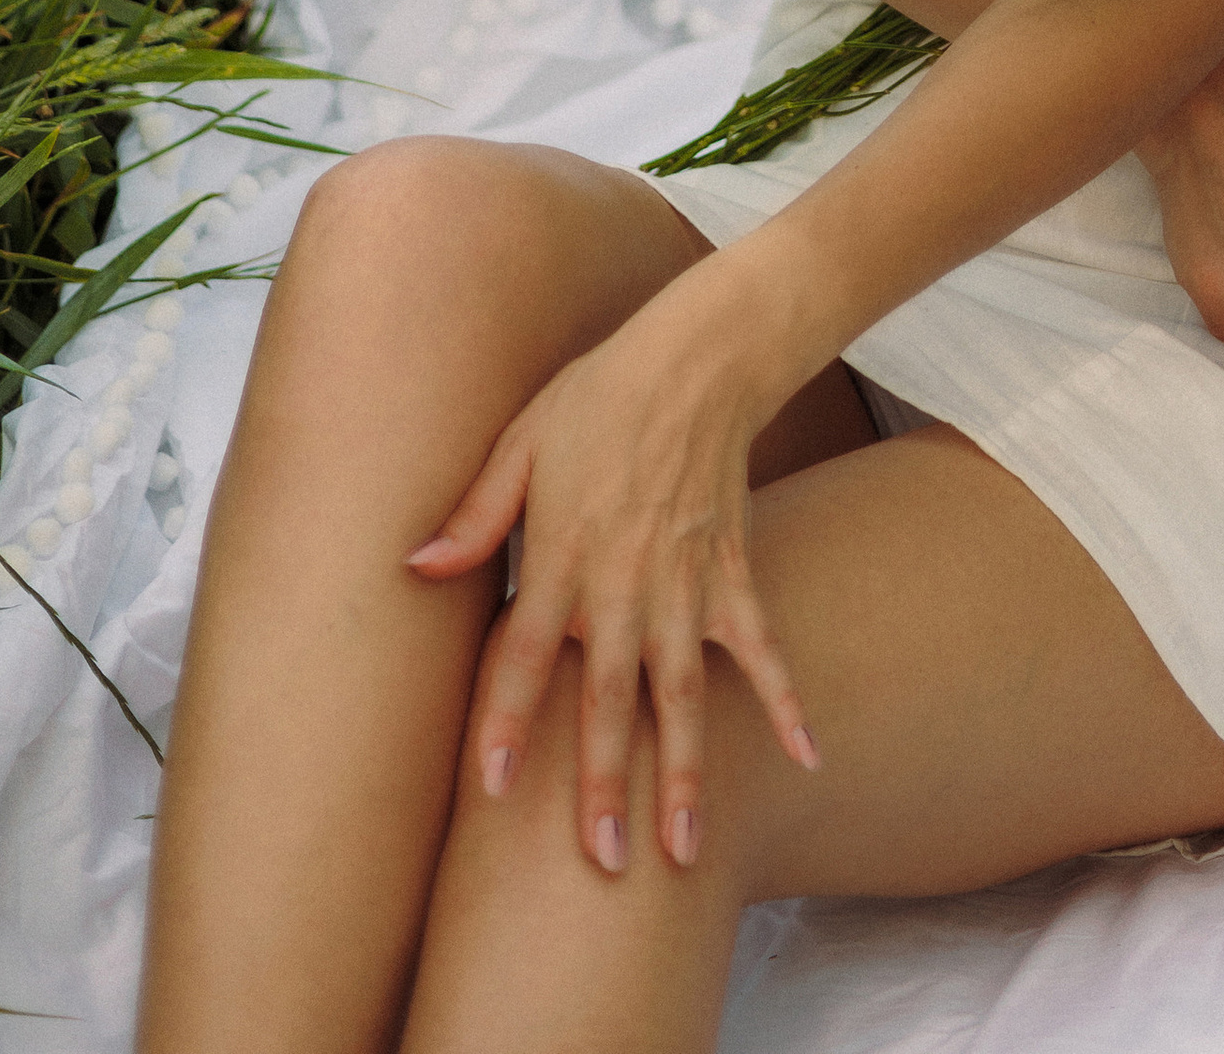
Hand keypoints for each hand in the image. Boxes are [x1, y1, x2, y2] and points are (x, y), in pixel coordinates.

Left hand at [405, 277, 819, 873]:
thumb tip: (415, 565)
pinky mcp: (731, 574)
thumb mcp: (519, 442)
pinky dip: (784, 701)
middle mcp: (625, 582)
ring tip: (683, 849)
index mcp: (564, 554)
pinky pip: (761, 648)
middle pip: (606, 697)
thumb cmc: (596, 398)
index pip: (525, 652)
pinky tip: (808, 758)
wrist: (696, 359)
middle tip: (604, 864)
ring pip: (680, 694)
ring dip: (682, 772)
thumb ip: (474, 514)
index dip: (506, 718)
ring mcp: (685, 583)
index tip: (491, 788)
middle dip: (602, 782)